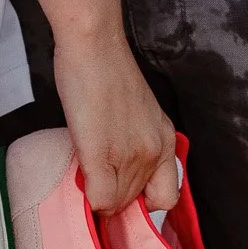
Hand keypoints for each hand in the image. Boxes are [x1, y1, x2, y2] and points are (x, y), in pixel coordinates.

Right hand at [52, 29, 179, 217]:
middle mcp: (155, 151)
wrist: (94, 45)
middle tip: (96, 169)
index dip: (142, 199)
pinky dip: (88, 196)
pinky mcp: (102, 156)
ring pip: (115, 204)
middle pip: (134, 203)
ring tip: (88, 159)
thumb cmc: (108, 69)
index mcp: (165, 140)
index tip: (122, 187)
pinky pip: (99, 199)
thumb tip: (116, 172)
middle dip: (114, 193)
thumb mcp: (137, 111)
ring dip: (99, 191)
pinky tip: (81, 170)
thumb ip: (136, 141)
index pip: (165, 197)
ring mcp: (131, 156)